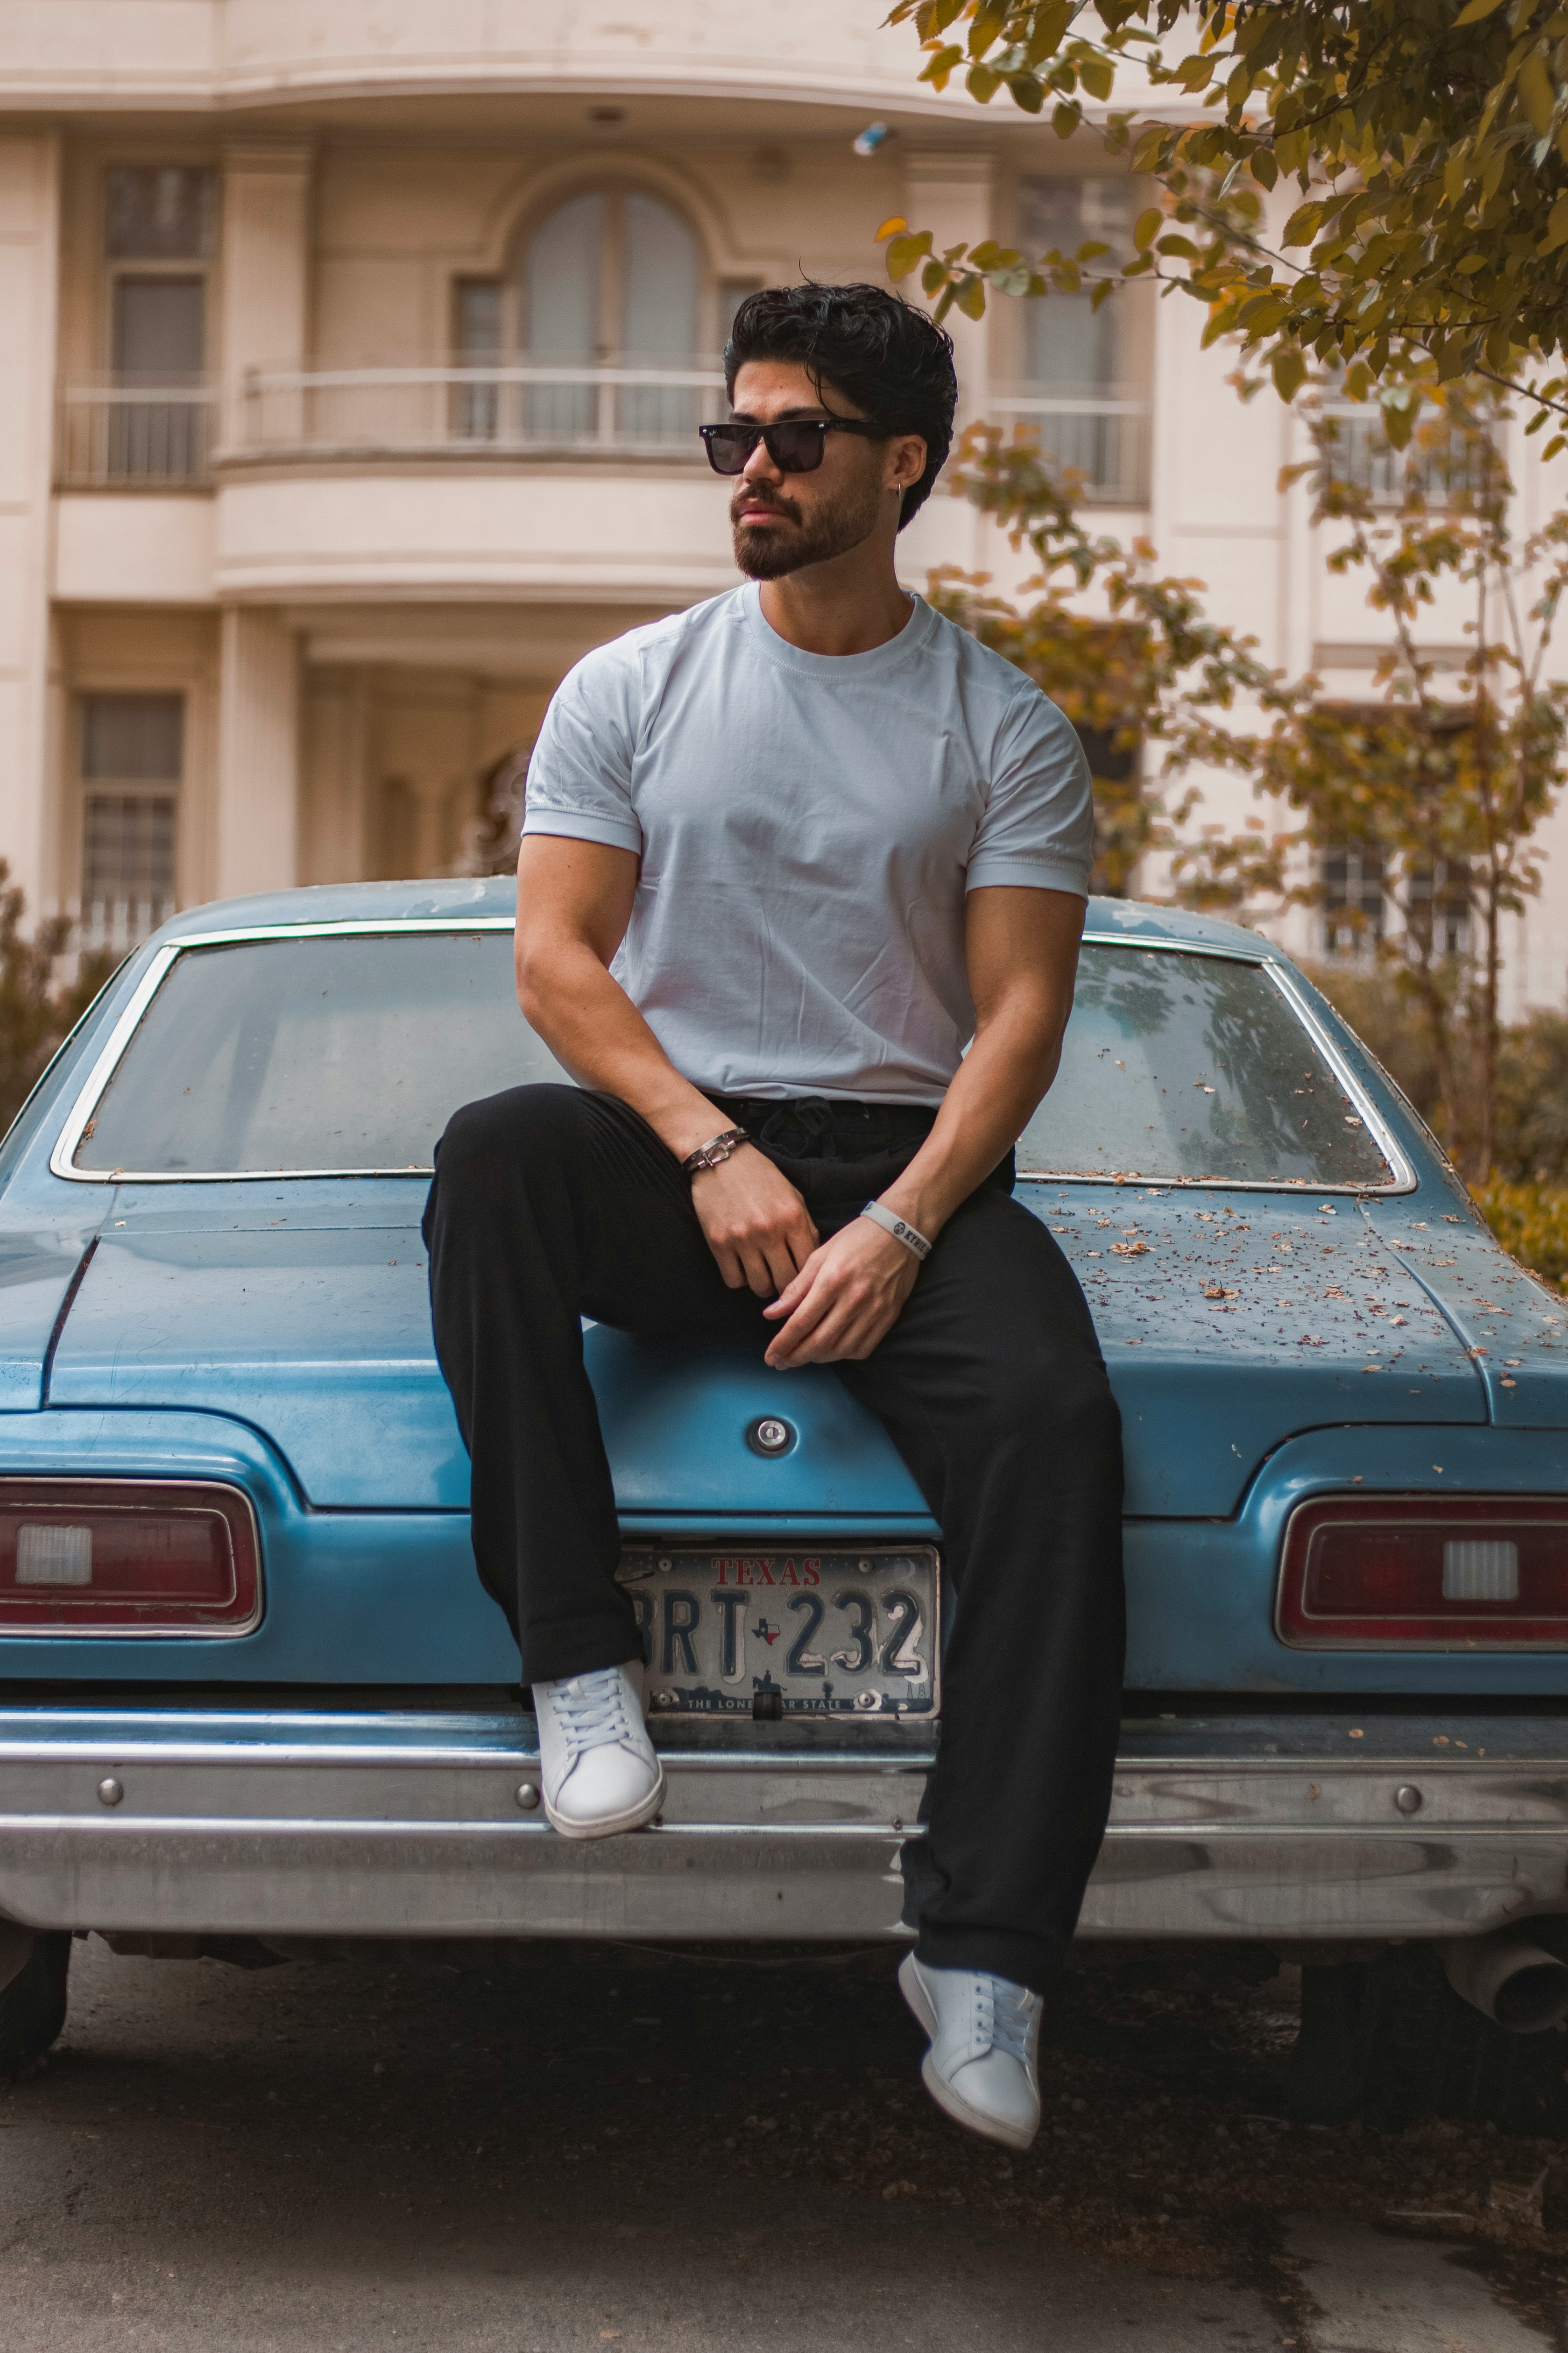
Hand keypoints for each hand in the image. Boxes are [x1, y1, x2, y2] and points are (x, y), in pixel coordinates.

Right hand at [691, 1143, 818, 1295]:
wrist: (719, 1157)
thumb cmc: (760, 1176)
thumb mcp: (792, 1195)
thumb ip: (805, 1228)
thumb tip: (812, 1261)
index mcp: (793, 1218)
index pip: (808, 1266)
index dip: (807, 1278)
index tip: (802, 1279)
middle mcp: (770, 1231)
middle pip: (785, 1283)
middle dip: (786, 1286)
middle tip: (781, 1280)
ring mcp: (742, 1239)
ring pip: (759, 1287)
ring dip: (762, 1285)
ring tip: (762, 1274)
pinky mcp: (718, 1243)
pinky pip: (733, 1280)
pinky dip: (739, 1279)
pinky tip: (742, 1266)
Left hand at [761, 1218, 920, 1367]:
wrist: (899, 1232)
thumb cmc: (855, 1240)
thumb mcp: (819, 1256)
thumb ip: (795, 1288)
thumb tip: (770, 1314)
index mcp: (832, 1279)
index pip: (801, 1322)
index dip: (782, 1344)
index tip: (770, 1357)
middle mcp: (854, 1298)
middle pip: (819, 1342)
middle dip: (796, 1357)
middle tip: (782, 1363)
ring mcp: (875, 1310)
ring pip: (840, 1350)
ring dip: (817, 1358)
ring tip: (803, 1356)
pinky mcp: (889, 1316)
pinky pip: (863, 1348)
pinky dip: (843, 1355)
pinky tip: (831, 1350)